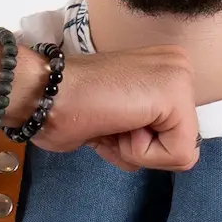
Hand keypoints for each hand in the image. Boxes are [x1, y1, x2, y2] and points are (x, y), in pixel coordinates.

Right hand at [27, 45, 200, 170]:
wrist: (41, 92)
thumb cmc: (64, 109)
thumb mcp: (115, 122)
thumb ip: (139, 131)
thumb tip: (154, 156)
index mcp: (163, 70)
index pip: (173, 133)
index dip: (137, 143)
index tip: (107, 120)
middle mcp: (178, 66)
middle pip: (181, 142)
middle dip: (140, 148)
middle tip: (107, 123)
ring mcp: (179, 76)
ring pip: (181, 151)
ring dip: (137, 151)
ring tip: (109, 122)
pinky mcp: (175, 94)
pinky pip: (178, 154)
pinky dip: (142, 153)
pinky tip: (117, 125)